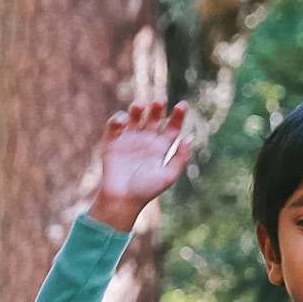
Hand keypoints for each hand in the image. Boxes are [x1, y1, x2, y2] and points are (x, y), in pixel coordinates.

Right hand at [86, 102, 193, 230]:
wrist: (122, 200)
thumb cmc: (146, 190)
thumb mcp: (168, 176)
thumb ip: (180, 157)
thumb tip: (190, 137)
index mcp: (161, 147)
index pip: (172, 127)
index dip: (178, 115)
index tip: (182, 105)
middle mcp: (146, 140)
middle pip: (154, 117)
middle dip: (158, 107)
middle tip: (161, 101)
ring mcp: (129, 139)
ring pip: (135, 117)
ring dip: (137, 108)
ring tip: (140, 105)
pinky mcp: (112, 142)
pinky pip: (114, 125)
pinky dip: (118, 119)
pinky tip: (123, 120)